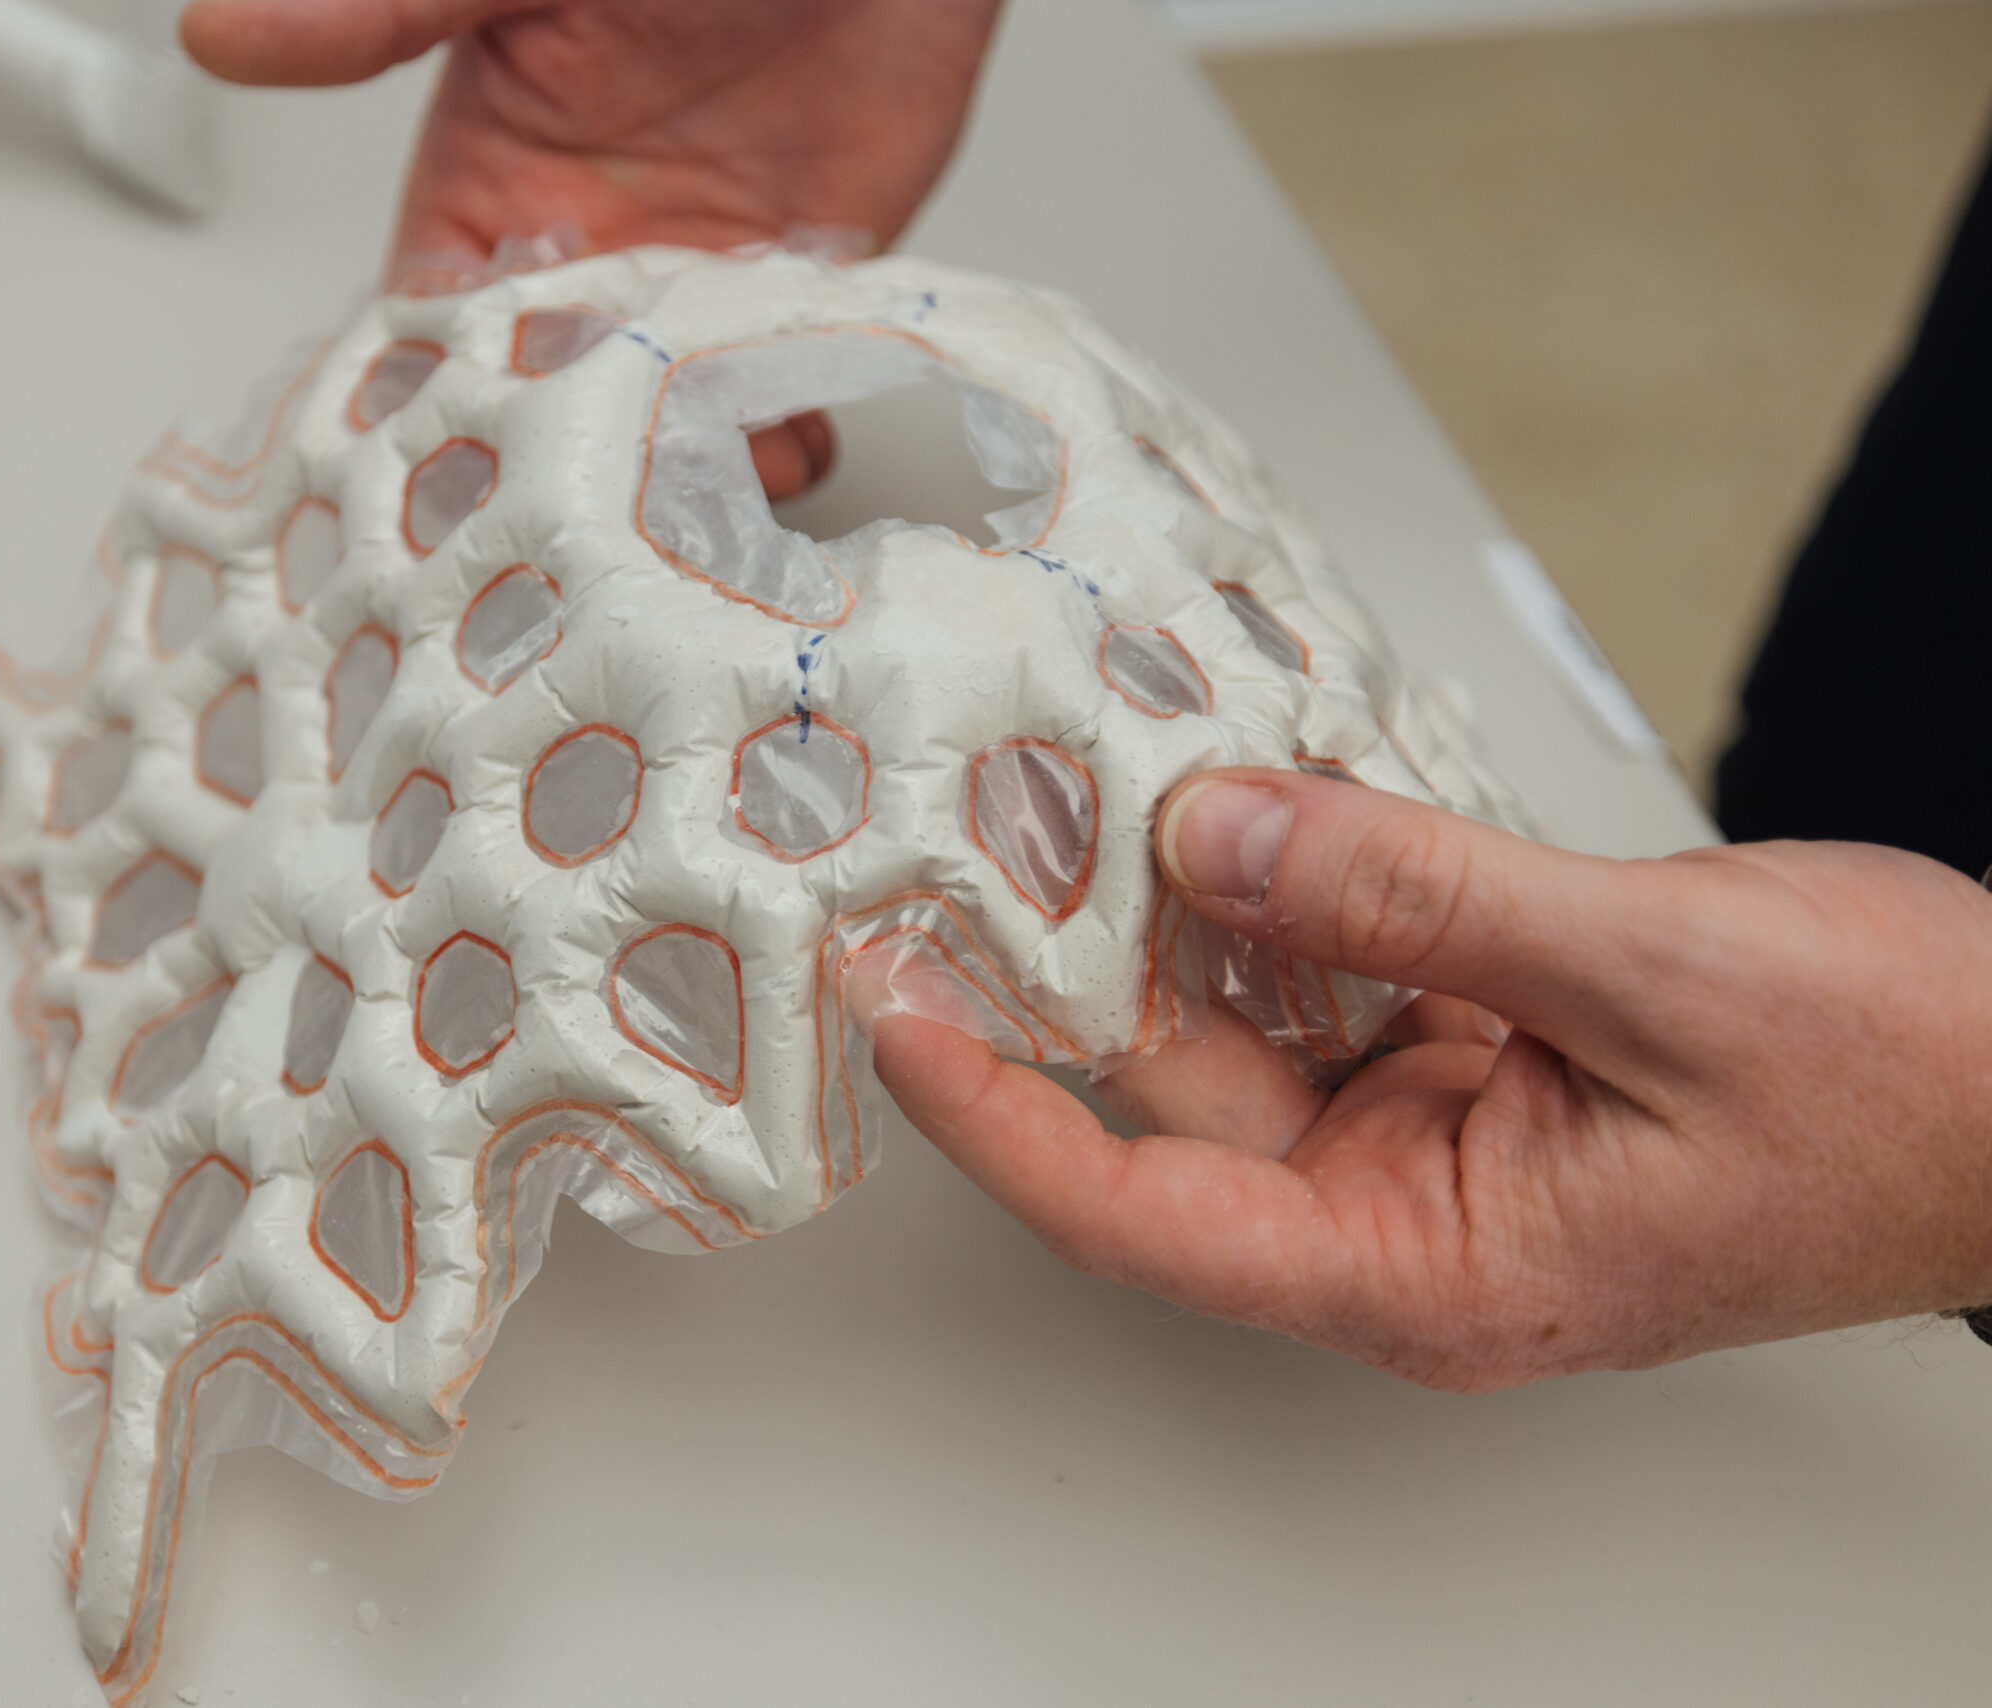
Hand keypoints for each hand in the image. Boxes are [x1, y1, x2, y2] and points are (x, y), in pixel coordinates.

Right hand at [179, 0, 1003, 495]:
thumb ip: (376, 14)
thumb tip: (223, 33)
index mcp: (488, 187)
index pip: (431, 339)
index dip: (429, 420)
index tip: (437, 489)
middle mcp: (588, 252)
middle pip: (546, 415)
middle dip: (557, 482)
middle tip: (575, 539)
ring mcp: (693, 282)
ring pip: (661, 430)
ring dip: (673, 480)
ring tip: (690, 519)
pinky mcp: (795, 290)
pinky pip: (777, 401)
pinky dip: (784, 446)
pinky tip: (790, 458)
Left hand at [857, 769, 1991, 1390]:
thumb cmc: (1915, 1093)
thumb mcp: (1654, 973)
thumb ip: (1415, 897)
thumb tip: (1219, 838)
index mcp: (1432, 1269)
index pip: (1142, 1218)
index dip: (999, 1119)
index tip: (897, 1021)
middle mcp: (1410, 1216)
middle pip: (1176, 1097)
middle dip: (1073, 964)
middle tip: (971, 833)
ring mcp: (1440, 1137)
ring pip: (1250, 1020)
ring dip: (1177, 909)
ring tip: (1079, 787)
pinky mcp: (1476, 1061)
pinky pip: (1336, 973)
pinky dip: (1288, 890)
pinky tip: (1237, 801)